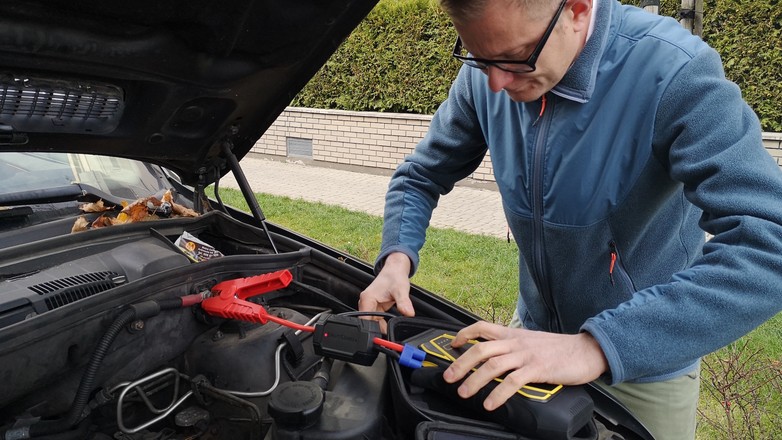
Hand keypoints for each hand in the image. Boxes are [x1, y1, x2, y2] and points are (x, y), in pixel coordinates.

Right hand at [358, 252, 414, 323]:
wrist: (395, 270)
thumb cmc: (395, 277)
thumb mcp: (401, 290)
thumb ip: (404, 303)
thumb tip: (409, 313)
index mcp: (367, 298)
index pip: (364, 320)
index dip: (372, 329)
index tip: (383, 332)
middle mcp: (365, 302)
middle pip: (367, 323)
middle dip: (378, 328)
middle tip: (390, 328)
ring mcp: (369, 305)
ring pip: (372, 323)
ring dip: (381, 325)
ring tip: (391, 321)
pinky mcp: (374, 307)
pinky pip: (376, 320)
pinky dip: (383, 322)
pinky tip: (390, 319)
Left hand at [442, 321, 607, 410]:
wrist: (586, 351)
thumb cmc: (559, 349)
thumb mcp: (531, 342)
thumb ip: (513, 347)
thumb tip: (495, 357)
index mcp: (513, 334)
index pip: (482, 327)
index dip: (465, 334)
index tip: (453, 345)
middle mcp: (516, 342)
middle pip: (481, 348)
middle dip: (461, 363)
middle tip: (449, 377)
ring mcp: (526, 355)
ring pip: (493, 364)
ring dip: (475, 380)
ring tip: (464, 393)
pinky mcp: (538, 369)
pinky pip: (513, 381)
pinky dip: (499, 393)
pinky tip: (490, 403)